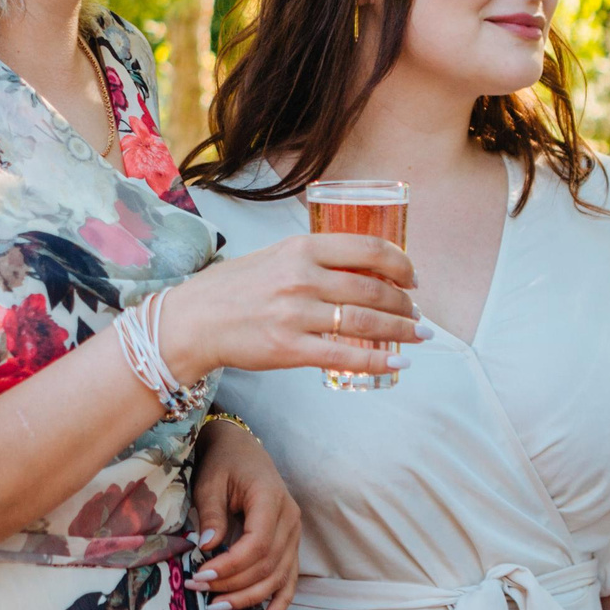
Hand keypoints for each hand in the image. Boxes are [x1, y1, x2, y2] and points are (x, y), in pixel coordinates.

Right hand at [156, 234, 421, 383]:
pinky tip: (397, 361)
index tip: (413, 277)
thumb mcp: (275, 255)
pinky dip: (377, 360)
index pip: (368, 249)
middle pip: (373, 289)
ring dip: (400, 330)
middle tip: (417, 313)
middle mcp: (301, 278)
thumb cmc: (234, 288)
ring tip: (417, 336)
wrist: (193, 320)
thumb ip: (315, 259)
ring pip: (365, 322)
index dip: (400, 264)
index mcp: (301, 247)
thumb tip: (362, 269)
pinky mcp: (289, 348)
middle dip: (404, 304)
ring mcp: (296, 314)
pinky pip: (345, 355)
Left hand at [189, 418, 301, 609]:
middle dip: (233, 584)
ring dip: (249, 597)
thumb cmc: (224, 463)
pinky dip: (281, 601)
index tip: (200, 576)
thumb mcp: (210, 481)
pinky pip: (290, 577)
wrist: (242, 449)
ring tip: (217, 607)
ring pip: (278, 576)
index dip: (231, 566)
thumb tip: (206, 547)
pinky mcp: (290, 543)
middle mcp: (290, 519)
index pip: (257, 544)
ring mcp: (294, 533)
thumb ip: (211, 513)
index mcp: (271, 499)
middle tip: (198, 591)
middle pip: (267, 565)